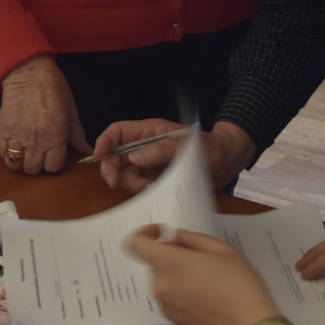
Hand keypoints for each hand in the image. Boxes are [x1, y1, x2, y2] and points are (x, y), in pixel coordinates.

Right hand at [0, 56, 89, 173]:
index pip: (54, 167)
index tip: (52, 155)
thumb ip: (77, 135)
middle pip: (34, 170)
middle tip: (38, 152)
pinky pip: (2, 153)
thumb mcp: (71, 111)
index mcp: (56, 137)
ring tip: (24, 150)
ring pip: (16, 165)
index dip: (54, 163)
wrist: (29, 72)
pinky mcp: (2, 130)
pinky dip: (6, 152)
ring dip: (20, 161)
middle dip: (37, 164)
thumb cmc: (53, 89)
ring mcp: (17, 137)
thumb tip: (87, 152)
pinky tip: (13, 143)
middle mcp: (36, 141)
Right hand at [96, 119, 256, 192]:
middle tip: (115, 183)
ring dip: (133, 184)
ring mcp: (149, 165)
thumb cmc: (210, 149)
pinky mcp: (156, 181)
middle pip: (116, 156)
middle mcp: (145, 148)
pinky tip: (155, 193)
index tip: (98, 157)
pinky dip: (142, 192)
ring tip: (151, 187)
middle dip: (113, 170)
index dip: (104, 142)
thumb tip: (133, 157)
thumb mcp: (186, 147)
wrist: (226, 165)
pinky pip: (140, 187)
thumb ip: (160, 150)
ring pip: (127, 175)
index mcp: (149, 132)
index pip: (118, 132)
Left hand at [125, 225, 281, 324]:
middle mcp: (161, 286)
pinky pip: (172, 299)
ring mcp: (166, 307)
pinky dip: (183, 293)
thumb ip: (193, 239)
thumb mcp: (222, 250)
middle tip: (201, 258)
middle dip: (172, 256)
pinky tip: (208, 297)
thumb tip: (175, 237)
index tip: (161, 232)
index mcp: (169, 264)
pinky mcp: (175, 322)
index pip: (135, 244)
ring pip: (164, 282)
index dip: (144, 234)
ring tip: (209, 279)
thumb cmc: (240, 285)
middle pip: (155, 263)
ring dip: (179, 275)